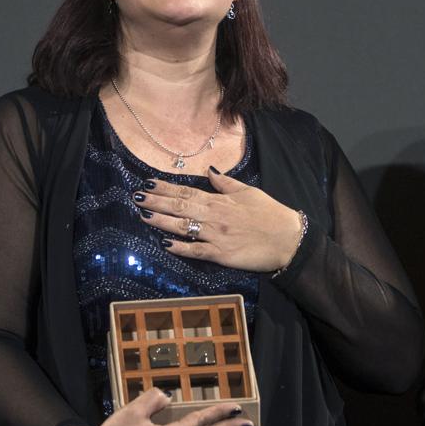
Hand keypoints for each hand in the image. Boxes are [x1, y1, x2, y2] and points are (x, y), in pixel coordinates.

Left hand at [133, 170, 303, 271]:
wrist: (288, 239)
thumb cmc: (271, 214)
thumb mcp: (249, 192)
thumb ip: (226, 183)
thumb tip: (209, 170)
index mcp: (220, 200)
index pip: (187, 191)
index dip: (166, 188)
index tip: (148, 183)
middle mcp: (215, 216)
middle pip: (180, 206)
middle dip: (156, 201)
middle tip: (136, 196)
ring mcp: (217, 236)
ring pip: (183, 226)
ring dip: (161, 221)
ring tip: (143, 215)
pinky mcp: (222, 255)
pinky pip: (197, 250)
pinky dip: (180, 247)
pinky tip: (165, 244)